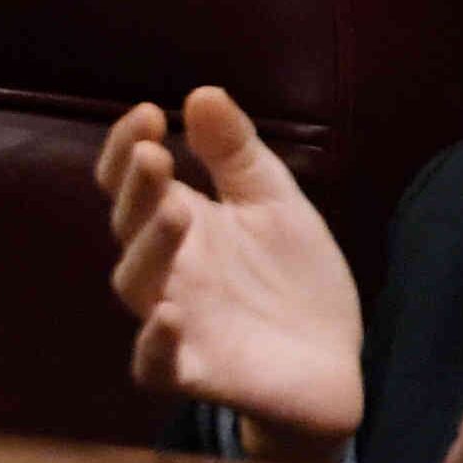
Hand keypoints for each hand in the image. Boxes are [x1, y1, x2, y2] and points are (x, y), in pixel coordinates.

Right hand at [99, 85, 364, 461]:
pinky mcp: (196, 371)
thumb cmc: (294, 278)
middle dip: (137, 188)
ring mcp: (176, 319)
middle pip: (127, 223)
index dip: (125, 144)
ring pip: (136, 283)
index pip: (127, 178)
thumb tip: (202, 91)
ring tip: (176, 212)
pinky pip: (156, 365)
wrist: (336, 364)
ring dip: (149, 246)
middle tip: (155, 155)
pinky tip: (168, 316)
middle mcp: (166, 266)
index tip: (151, 113)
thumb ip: (238, 154)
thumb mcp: (275, 204)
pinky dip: (153, 344)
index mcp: (178, 219)